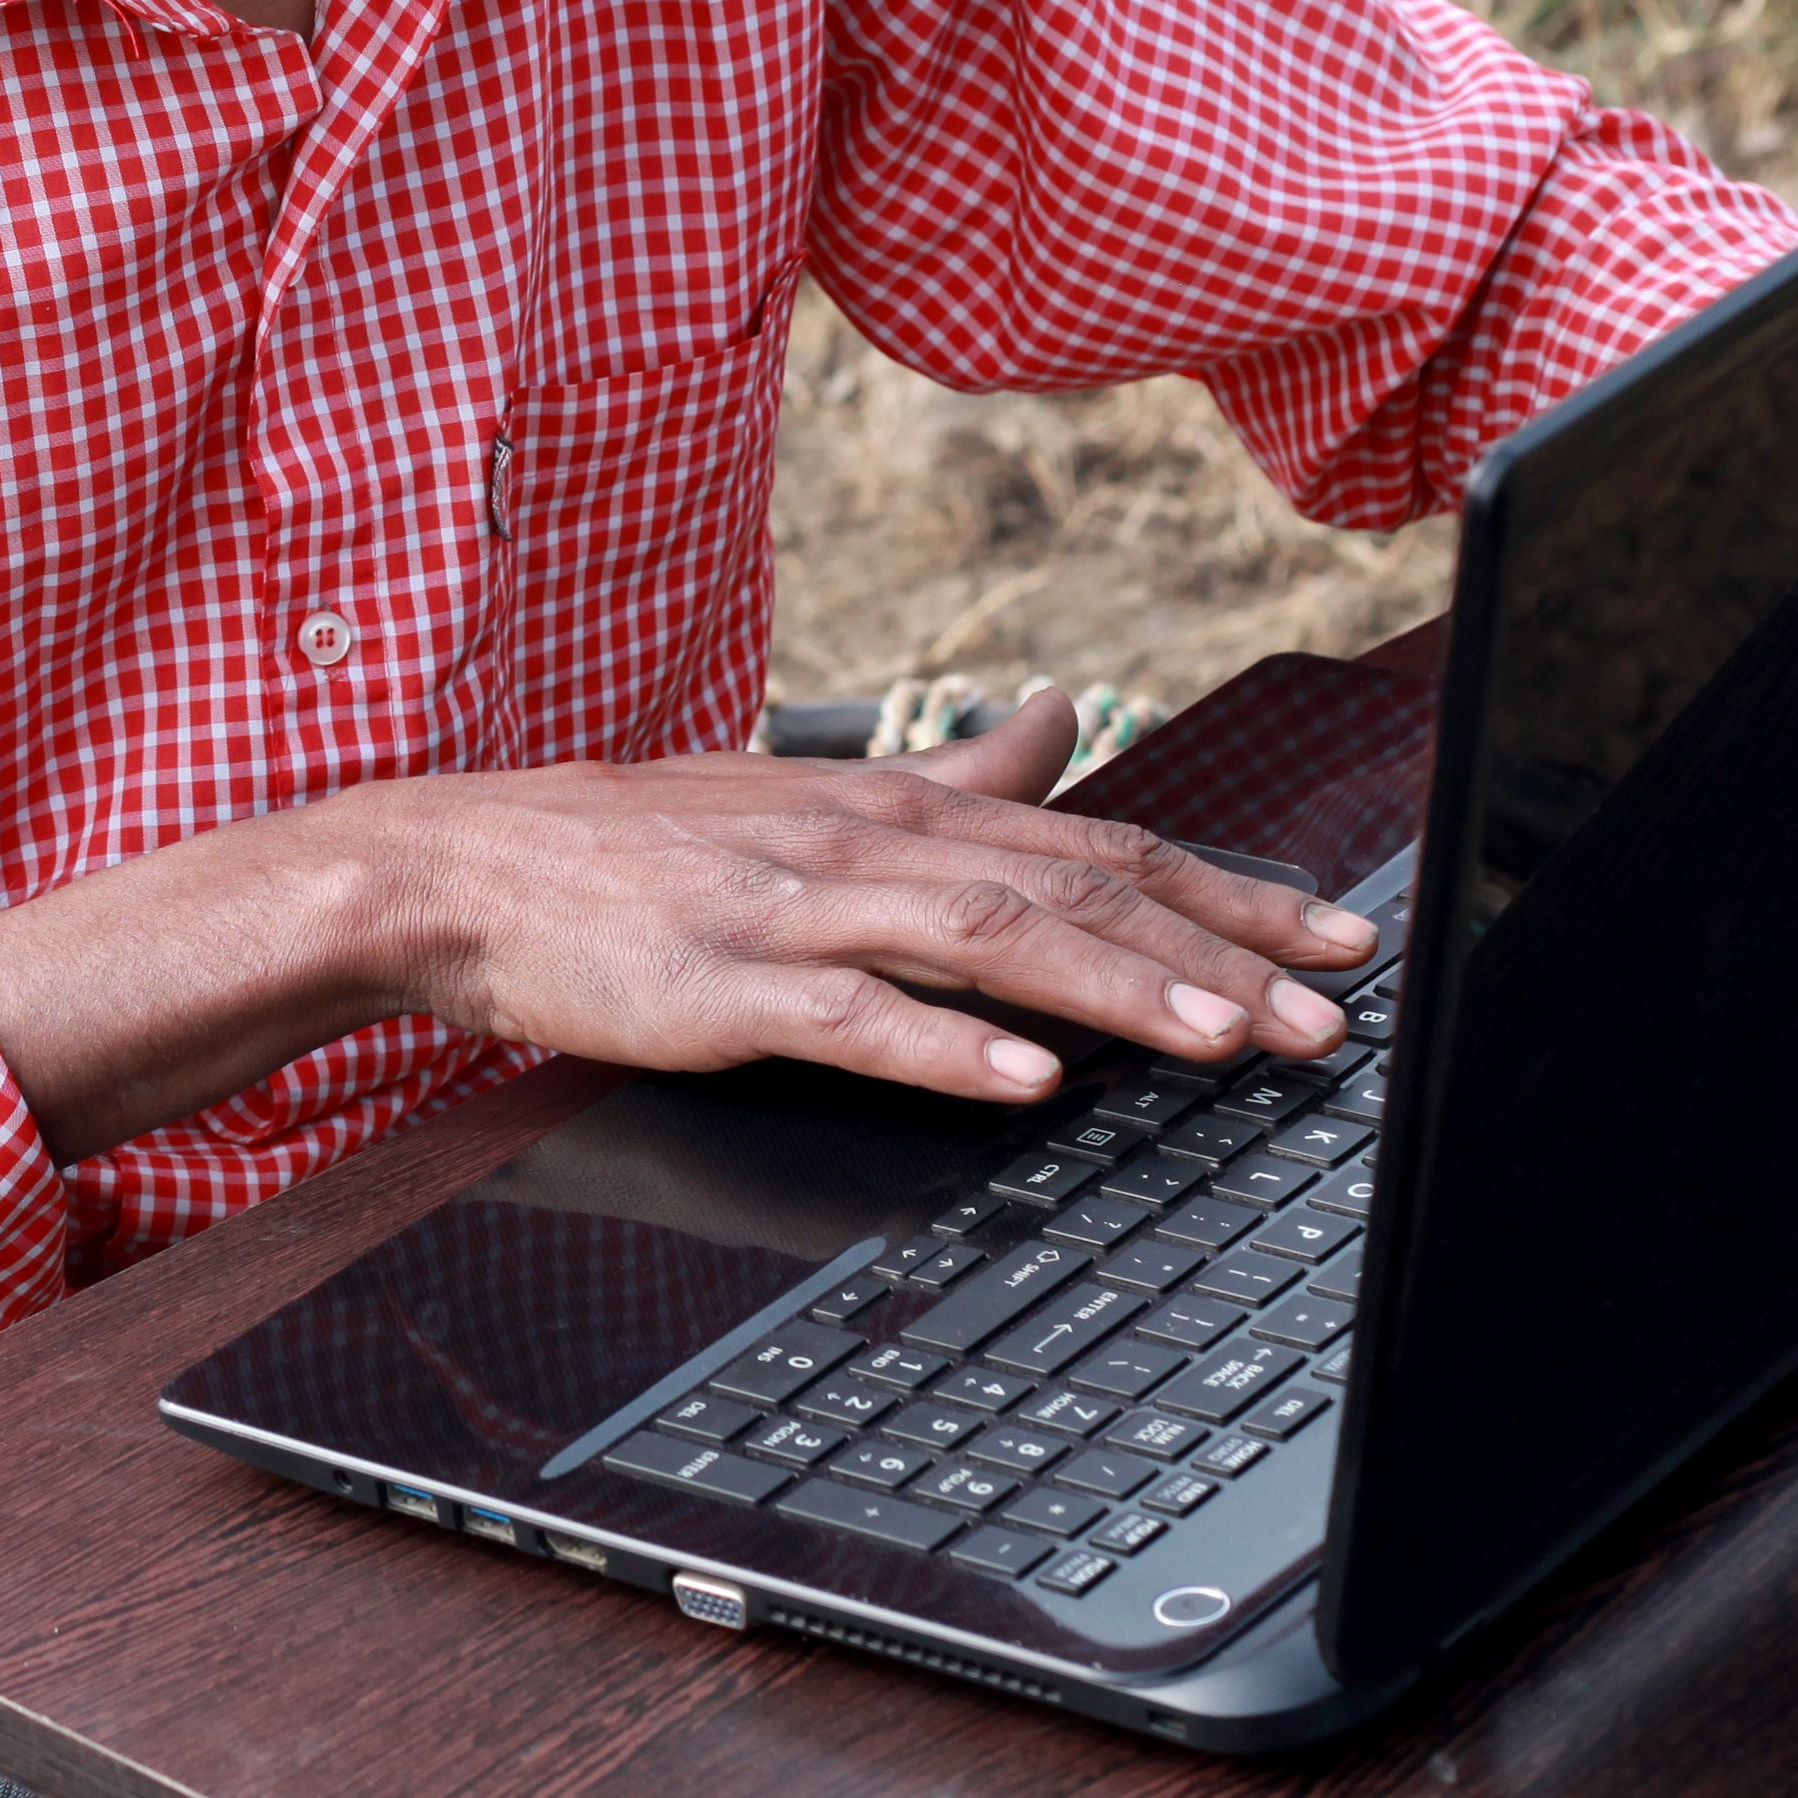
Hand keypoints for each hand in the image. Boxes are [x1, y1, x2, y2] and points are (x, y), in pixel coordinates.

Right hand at [0, 683, 1375, 1162]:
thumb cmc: (643, 844)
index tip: (1337, 939)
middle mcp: (865, 841)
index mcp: (898, 805)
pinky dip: (944, 1045)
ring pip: (986, 941)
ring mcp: (794, 911)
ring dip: (1116, 990)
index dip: (1228, 892)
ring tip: (1220, 1038)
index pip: (1098, 843)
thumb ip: (957, 771)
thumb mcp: (816, 786)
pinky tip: (1024, 1079)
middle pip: (1070, 890)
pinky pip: (851, 1017)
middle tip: (1328, 1011)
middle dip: (1215, 950)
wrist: (461, 865)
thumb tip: (1066, 719)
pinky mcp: (723, 982)